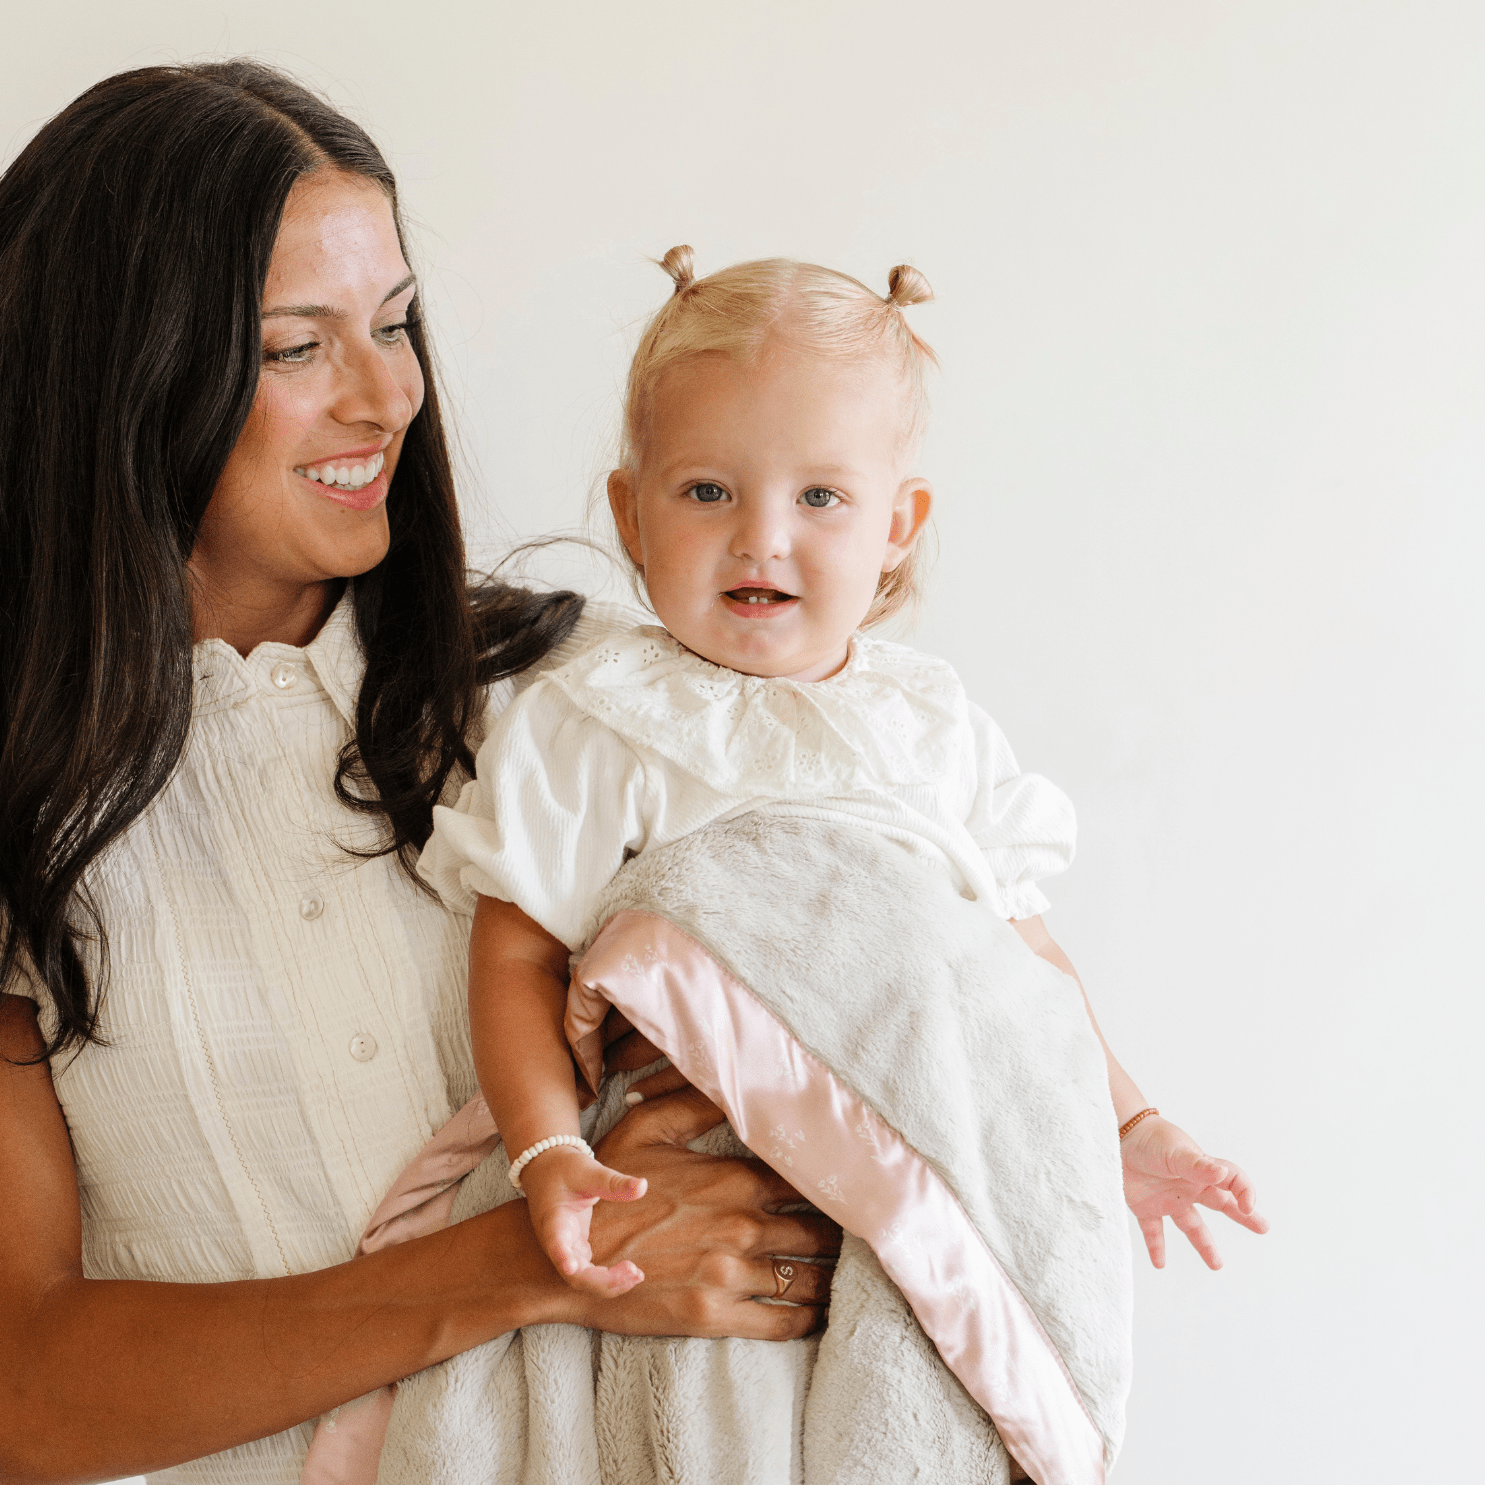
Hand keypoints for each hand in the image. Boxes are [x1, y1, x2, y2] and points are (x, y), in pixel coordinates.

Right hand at [520, 1145, 647, 1295]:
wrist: (545, 1170)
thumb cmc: (563, 1169)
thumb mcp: (587, 1170)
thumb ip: (613, 1182)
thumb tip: (643, 1186)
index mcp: (553, 1219)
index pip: (555, 1241)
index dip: (562, 1255)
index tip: (571, 1267)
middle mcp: (555, 1241)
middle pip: (573, 1274)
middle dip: (602, 1280)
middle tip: (634, 1271)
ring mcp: (564, 1248)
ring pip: (581, 1279)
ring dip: (608, 1283)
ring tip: (637, 1275)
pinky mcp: (574, 1248)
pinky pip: (588, 1272)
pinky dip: (608, 1277)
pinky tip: (631, 1274)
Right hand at [559, 1076, 839, 1337]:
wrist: (567, 1256)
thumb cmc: (609, 1188)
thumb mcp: (647, 1126)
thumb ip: (697, 1102)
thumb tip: (734, 1075)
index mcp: (734, 1178)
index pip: (808, 1181)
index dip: (833, 1186)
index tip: (851, 1190)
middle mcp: (741, 1225)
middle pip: (818, 1233)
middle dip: (840, 1236)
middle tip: (859, 1237)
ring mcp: (729, 1274)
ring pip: (806, 1278)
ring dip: (832, 1278)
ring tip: (846, 1276)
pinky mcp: (714, 1316)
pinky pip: (782, 1322)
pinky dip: (808, 1319)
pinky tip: (817, 1313)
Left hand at [1121, 1115, 1268, 1268]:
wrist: (1117, 1135)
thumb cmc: (1150, 1138)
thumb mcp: (1176, 1151)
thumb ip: (1198, 1165)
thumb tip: (1223, 1175)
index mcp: (1200, 1171)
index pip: (1232, 1181)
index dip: (1244, 1193)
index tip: (1248, 1207)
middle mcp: (1188, 1187)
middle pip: (1221, 1204)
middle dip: (1242, 1216)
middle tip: (1262, 1227)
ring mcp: (1168, 1198)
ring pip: (1191, 1226)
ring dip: (1204, 1245)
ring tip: (1217, 1265)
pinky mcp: (1145, 1206)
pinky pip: (1154, 1232)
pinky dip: (1157, 1248)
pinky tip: (1160, 1264)